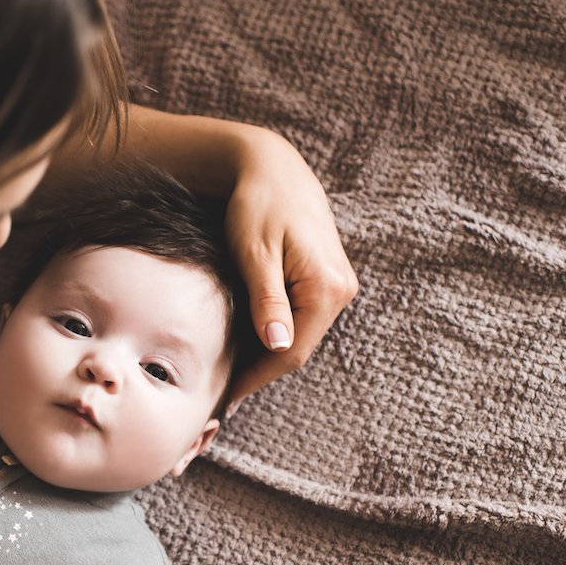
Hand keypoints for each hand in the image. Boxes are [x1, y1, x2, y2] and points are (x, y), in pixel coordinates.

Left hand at [223, 126, 358, 411]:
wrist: (272, 167)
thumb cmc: (258, 204)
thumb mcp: (256, 253)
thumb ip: (268, 301)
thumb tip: (278, 345)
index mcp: (328, 287)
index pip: (292, 352)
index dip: (257, 378)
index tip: (226, 397)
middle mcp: (342, 290)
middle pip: (299, 347)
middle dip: (261, 372)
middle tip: (223, 394)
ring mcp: (337, 285)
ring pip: (300, 335)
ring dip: (267, 355)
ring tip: (231, 374)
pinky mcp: (326, 279)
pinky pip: (301, 318)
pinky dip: (274, 333)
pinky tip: (248, 344)